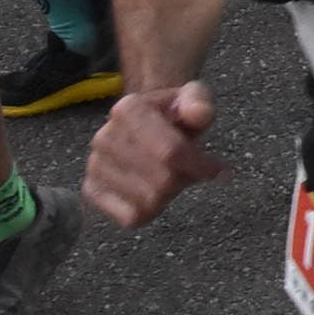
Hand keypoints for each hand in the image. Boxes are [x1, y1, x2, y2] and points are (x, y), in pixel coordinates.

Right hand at [84, 82, 229, 226]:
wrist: (142, 122)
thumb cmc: (173, 114)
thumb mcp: (193, 97)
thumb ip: (199, 101)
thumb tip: (199, 114)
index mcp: (128, 109)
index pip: (170, 151)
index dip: (201, 165)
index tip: (221, 172)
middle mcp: (104, 137)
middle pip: (162, 180)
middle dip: (187, 178)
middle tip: (194, 169)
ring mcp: (95, 166)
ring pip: (149, 201)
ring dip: (172, 194)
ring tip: (173, 174)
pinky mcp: (92, 190)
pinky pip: (131, 217)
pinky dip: (153, 210)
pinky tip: (155, 190)